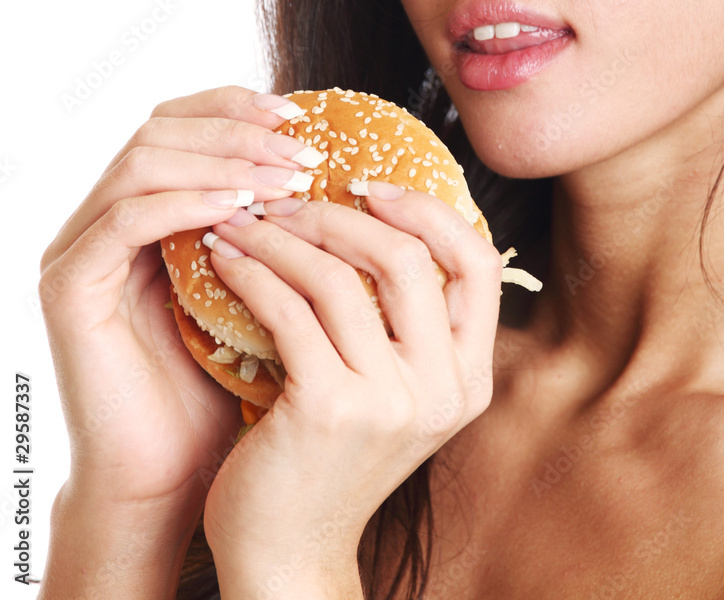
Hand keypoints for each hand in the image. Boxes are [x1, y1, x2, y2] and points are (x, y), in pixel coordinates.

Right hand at [39, 86, 319, 512]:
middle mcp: (106, 220)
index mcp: (148, 210)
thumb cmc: (228, 381)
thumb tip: (335, 166)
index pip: (180, 123)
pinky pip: (124, 221)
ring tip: (284, 177)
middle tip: (300, 147)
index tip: (299, 114)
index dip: (235, 107)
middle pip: (159, 128)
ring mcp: (80, 252)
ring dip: (220, 160)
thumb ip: (274, 225)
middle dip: (236, 129)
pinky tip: (240, 210)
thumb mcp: (263, 285)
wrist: (175, 473)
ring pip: (141, 162)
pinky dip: (185, 203)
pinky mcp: (69, 290)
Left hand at [197, 184, 502, 585]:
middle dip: (341, 216)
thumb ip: (408, 325)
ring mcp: (391, 400)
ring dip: (284, 237)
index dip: (430, 212)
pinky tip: (225, 260)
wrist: (289, 552)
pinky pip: (291, 311)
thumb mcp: (395, 392)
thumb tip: (384, 221)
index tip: (373, 189)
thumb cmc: (333, 458)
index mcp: (470, 376)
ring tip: (244, 222)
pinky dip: (254, 273)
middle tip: (289, 201)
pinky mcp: (330, 408)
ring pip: (342, 278)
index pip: (479, 263)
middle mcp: (443, 387)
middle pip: (409, 258)